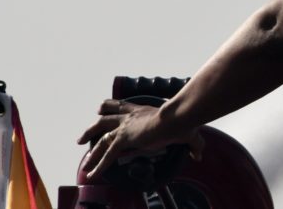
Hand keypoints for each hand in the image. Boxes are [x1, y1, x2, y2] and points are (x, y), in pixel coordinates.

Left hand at [76, 99, 204, 180]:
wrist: (177, 119)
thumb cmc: (183, 121)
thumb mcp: (188, 133)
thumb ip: (193, 144)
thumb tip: (199, 155)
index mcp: (142, 110)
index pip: (123, 106)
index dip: (112, 109)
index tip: (103, 111)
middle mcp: (130, 116)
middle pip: (106, 116)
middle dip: (94, 127)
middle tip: (83, 137)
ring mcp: (125, 127)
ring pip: (101, 134)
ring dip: (91, 148)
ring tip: (84, 161)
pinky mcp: (123, 139)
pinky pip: (107, 155)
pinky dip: (99, 166)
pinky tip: (92, 175)